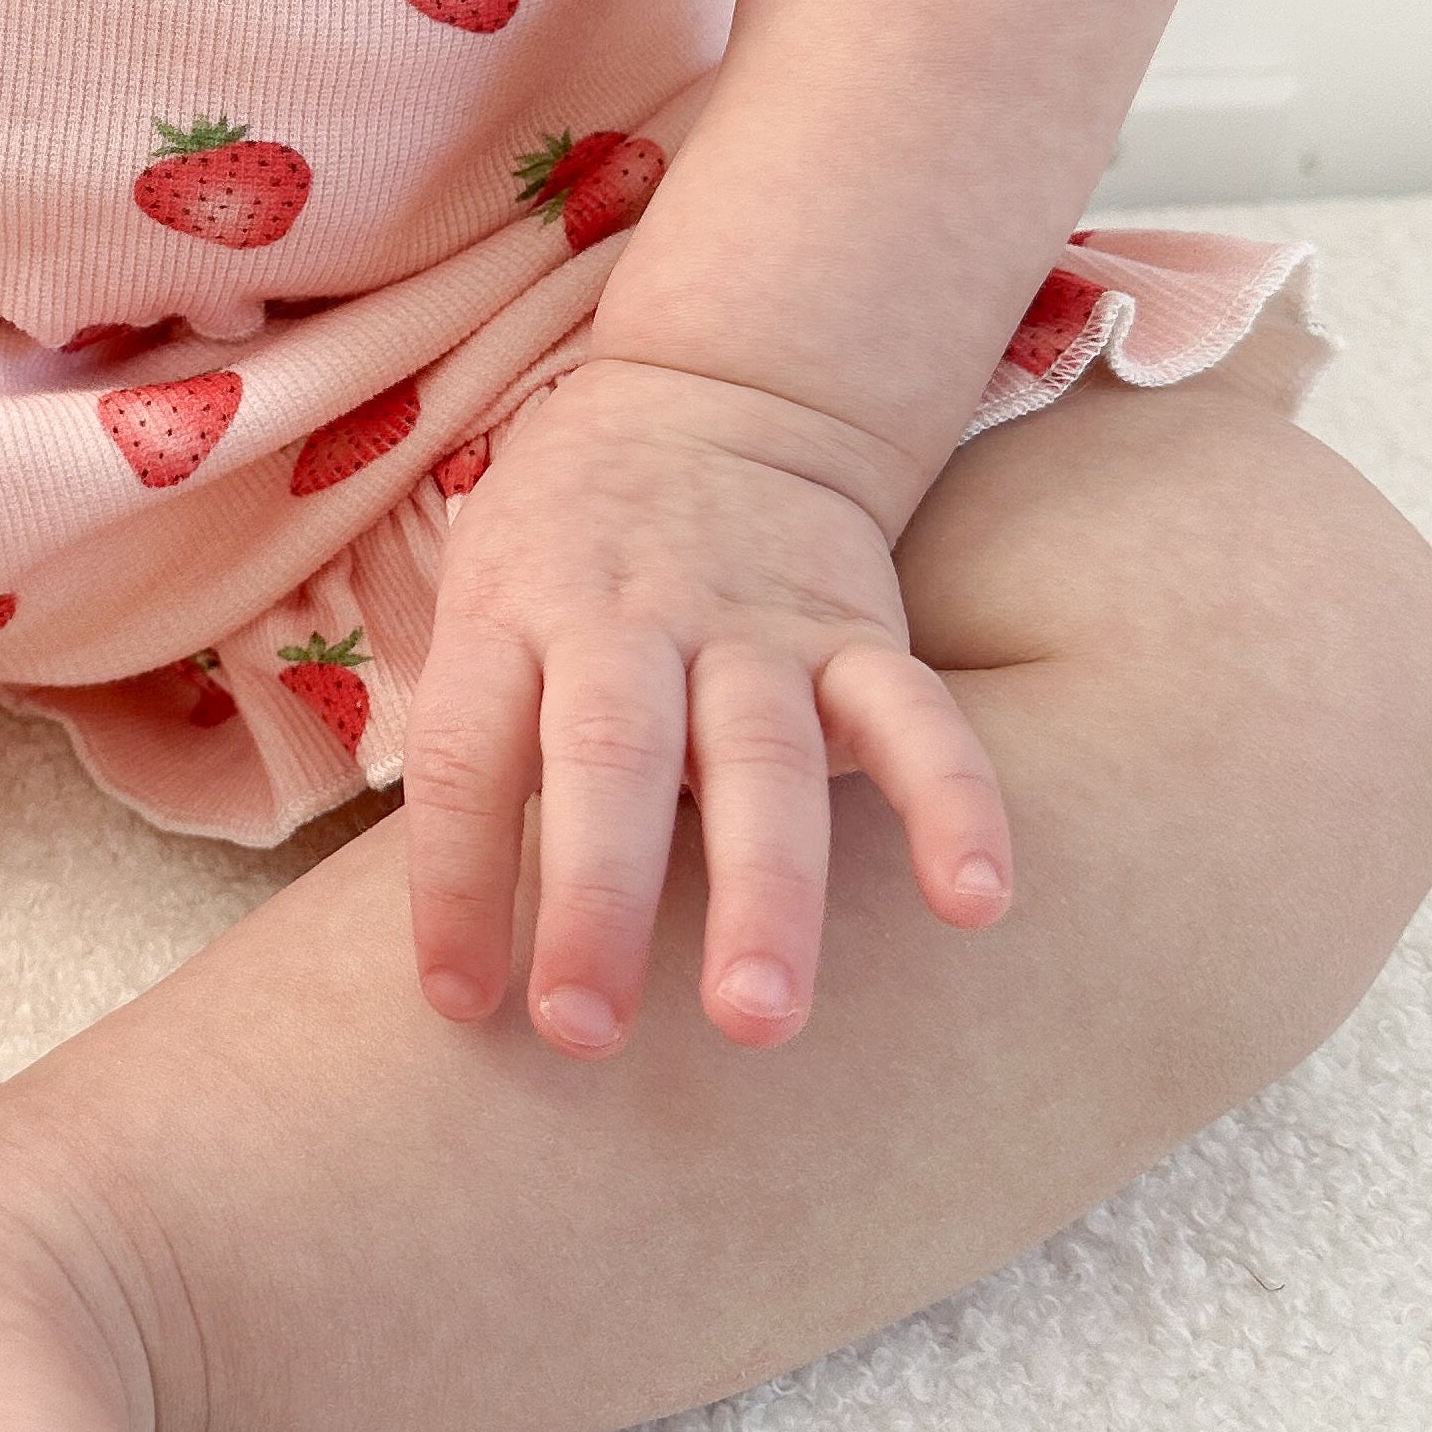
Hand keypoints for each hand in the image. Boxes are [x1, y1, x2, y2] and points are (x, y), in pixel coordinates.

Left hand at [402, 355, 1013, 1056]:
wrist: (715, 395)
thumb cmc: (566, 544)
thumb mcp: (482, 595)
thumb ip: (480, 738)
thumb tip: (452, 932)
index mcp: (514, 615)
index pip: (465, 755)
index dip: (454, 884)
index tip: (460, 1004)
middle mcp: (628, 620)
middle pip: (608, 762)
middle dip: (597, 904)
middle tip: (587, 1036)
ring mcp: (751, 626)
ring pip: (760, 760)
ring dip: (764, 893)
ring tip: (761, 1018)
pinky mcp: (857, 632)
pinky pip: (914, 716)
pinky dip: (954, 802)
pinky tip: (978, 902)